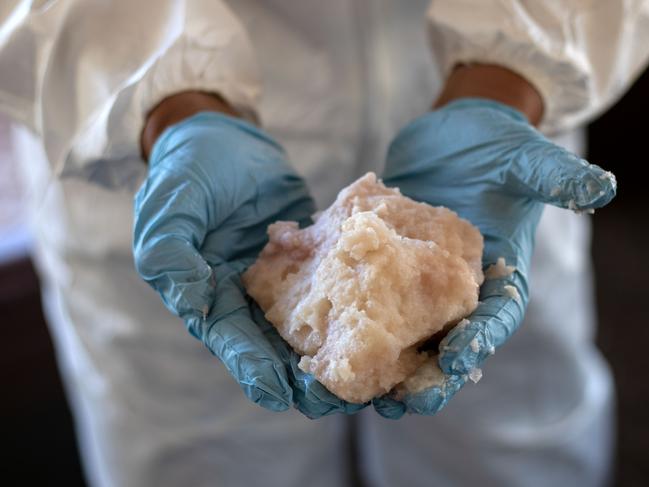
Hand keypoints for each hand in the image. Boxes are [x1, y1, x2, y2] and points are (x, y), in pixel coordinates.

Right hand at [133, 109, 363, 417]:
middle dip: (301, 376)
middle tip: (335, 398)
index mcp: (207, 294)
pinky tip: (382, 323)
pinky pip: (330, 290)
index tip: (279, 393)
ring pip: (307, 328)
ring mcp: (279, 282)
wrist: (226, 137)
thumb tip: (195, 302)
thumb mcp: (171, 204)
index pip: (231, 341)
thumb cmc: (190, 168)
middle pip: (273, 348)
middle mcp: (244, 298)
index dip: (253, 369)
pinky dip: (352, 308)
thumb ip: (171, 252)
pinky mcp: (309, 263)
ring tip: (367, 376)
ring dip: (333, 353)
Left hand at [372, 97, 615, 418]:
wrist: (450, 137)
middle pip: (446, 343)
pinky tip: (324, 341)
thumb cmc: (493, 146)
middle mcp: (459, 289)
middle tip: (401, 402)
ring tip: (356, 391)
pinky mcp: (386, 270)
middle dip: (426, 377)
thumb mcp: (524, 158)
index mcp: (497, 275)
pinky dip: (349, 323)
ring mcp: (419, 283)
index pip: (495, 318)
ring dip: (381, 366)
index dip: (481, 342)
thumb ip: (552, 176)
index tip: (458, 360)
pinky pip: (368, 301)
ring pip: (403, 334)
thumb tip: (597, 188)